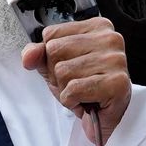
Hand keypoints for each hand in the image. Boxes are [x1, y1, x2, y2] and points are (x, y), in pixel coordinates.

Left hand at [21, 17, 130, 143]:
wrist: (103, 118)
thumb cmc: (84, 86)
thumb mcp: (55, 65)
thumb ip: (39, 54)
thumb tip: (29, 55)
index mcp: (96, 27)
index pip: (51, 34)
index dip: (52, 57)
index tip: (71, 67)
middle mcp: (110, 38)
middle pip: (55, 50)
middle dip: (57, 75)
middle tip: (76, 83)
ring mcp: (115, 59)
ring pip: (62, 71)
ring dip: (66, 90)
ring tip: (82, 93)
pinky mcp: (117, 82)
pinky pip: (74, 89)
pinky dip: (72, 101)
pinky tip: (86, 101)